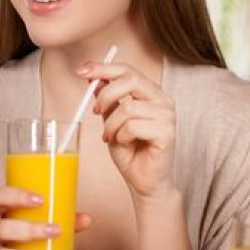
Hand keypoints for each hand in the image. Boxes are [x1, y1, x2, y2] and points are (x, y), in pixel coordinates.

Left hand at [77, 61, 176, 200]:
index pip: (128, 70)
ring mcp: (167, 116)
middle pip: (131, 79)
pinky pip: (133, 126)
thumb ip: (107, 101)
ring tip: (110, 137)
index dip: (103, 68)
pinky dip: (121, 136)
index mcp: (151, 93)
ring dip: (111, 125)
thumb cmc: (131, 152)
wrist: (145, 182)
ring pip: (128, 108)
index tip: (82, 70)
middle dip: (106, 94)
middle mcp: (162, 100)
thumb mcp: (112, 121)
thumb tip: (94, 79)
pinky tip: (124, 144)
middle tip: (95, 111)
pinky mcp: (167, 133)